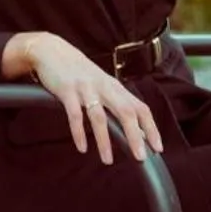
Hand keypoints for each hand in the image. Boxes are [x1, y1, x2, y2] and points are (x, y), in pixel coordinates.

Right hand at [4, 33, 161, 163]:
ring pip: (100, 117)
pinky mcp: (67, 91)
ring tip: (108, 160)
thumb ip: (117, 103)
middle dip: (135, 136)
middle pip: (126, 112)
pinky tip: (82, 148)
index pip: (140, 108)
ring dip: (105, 141)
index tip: (158, 148)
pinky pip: (75, 115)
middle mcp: (104, 87)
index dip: (151, 128)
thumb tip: (135, 130)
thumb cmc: (79, 72)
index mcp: (115, 88)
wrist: (52, 51)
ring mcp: (86, 89)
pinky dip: (79, 133)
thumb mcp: (102, 85)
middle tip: (140, 157)